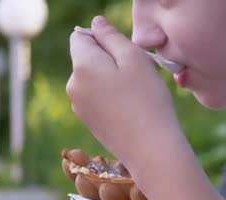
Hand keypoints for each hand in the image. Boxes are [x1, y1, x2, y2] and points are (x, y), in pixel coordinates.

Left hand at [67, 16, 179, 168]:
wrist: (151, 150)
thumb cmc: (148, 101)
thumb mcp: (135, 59)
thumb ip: (112, 37)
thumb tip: (96, 24)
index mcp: (82, 65)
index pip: (81, 36)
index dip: (104, 39)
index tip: (127, 54)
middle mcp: (73, 85)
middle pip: (88, 59)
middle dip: (110, 60)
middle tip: (139, 75)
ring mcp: (79, 106)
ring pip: (95, 80)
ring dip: (113, 80)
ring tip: (138, 95)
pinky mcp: (90, 122)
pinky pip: (99, 99)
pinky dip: (113, 98)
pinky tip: (132, 110)